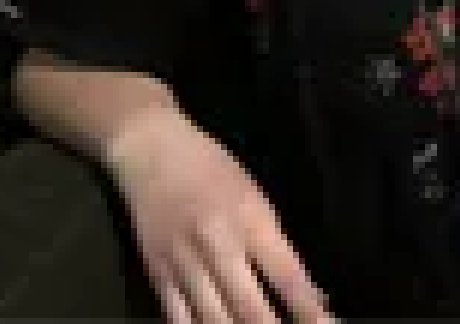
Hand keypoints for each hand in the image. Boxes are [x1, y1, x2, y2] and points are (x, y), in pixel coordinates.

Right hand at [104, 104, 335, 323]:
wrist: (151, 152)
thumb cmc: (212, 167)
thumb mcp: (255, 194)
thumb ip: (276, 245)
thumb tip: (308, 291)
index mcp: (249, 219)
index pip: (286, 275)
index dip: (308, 309)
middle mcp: (217, 246)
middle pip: (250, 309)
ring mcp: (184, 265)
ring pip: (214, 323)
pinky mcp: (158, 278)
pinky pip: (179, 320)